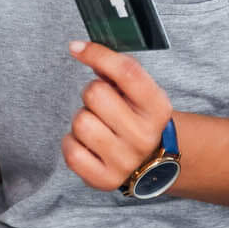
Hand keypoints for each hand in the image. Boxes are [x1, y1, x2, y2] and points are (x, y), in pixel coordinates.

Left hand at [61, 39, 176, 192]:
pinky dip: (72, 142)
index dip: (97, 53)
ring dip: (82, 119)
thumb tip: (81, 49)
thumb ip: (117, 69)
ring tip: (98, 125)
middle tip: (102, 104)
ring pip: (80, 122)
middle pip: (95, 93)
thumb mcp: (139, 92)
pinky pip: (71, 151)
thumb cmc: (138, 117)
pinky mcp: (106, 179)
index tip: (76, 48)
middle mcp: (145, 135)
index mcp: (158, 108)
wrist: (152, 160)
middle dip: (92, 93)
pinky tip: (87, 143)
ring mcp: (126, 160)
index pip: (126, 72)